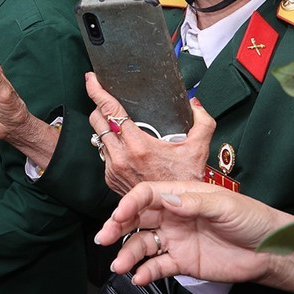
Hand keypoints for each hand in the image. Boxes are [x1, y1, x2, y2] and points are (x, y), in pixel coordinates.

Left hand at [86, 73, 214, 193]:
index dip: (96, 91)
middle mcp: (121, 157)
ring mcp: (113, 169)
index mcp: (138, 146)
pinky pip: (103, 154)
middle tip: (107, 100)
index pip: (109, 110)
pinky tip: (124, 145)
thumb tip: (194, 104)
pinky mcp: (110, 178)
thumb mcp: (198, 149)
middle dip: (99, 106)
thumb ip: (202, 122)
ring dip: (105, 127)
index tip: (91, 79)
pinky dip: (110, 145)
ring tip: (119, 124)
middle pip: (96, 120)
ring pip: (98, 137)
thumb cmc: (185, 182)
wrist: (177, 213)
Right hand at [96, 181, 293, 286]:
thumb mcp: (225, 204)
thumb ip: (194, 202)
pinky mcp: (182, 262)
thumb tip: (167, 199)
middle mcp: (172, 216)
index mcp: (180, 194)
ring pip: (142, 244)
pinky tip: (139, 277)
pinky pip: (158, 266)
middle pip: (136, 218)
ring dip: (128, 253)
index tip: (119, 215)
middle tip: (104, 238)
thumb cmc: (251, 219)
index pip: (146, 195)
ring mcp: (175, 239)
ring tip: (119, 266)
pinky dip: (146, 272)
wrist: (271, 251)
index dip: (129, 203)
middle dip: (117, 227)